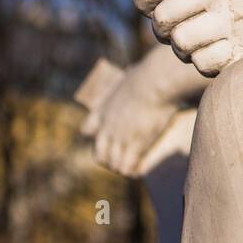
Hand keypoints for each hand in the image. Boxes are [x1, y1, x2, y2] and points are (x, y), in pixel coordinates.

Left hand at [80, 56, 183, 176]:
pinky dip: (132, 171)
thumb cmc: (147, 74)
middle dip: (107, 159)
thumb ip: (129, 80)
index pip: (87, 130)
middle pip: (98, 154)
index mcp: (104, 110)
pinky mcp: (137, 144)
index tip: (109, 136)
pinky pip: (128, 167)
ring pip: (113, 163)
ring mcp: (121, 137)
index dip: (96, 135)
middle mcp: (108, 127)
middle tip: (120, 159)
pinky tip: (138, 170)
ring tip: (130, 168)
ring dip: (120, 167)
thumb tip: (135, 71)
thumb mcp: (130, 76)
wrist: (155, 82)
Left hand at [134, 0, 242, 75]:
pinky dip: (204, 63)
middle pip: (163, 18)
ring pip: (181, 45)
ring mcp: (232, 23)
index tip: (146, 4)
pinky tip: (215, 54)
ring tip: (194, 42)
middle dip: (160, 26)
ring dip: (182, 47)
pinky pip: (206, 64)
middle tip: (171, 27)